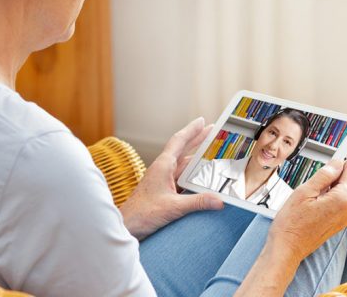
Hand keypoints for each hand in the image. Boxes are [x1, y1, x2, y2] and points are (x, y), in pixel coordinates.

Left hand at [120, 118, 223, 239]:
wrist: (127, 225)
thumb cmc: (142, 213)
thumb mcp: (173, 207)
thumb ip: (197, 202)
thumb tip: (219, 200)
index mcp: (163, 165)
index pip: (179, 141)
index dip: (192, 129)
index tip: (202, 120)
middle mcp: (163, 168)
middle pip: (183, 149)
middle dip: (198, 139)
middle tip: (213, 131)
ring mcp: (163, 179)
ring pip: (184, 164)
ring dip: (197, 158)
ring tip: (212, 151)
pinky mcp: (164, 189)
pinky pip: (182, 177)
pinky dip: (193, 174)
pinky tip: (203, 177)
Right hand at [234, 158, 346, 296]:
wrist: (287, 246)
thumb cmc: (291, 222)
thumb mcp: (304, 191)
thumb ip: (323, 175)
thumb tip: (336, 164)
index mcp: (341, 200)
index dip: (344, 161)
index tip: (339, 152)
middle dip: (336, 173)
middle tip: (318, 170)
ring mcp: (343, 218)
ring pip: (341, 192)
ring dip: (330, 185)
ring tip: (309, 189)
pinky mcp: (337, 223)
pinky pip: (337, 203)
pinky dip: (328, 196)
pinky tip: (312, 199)